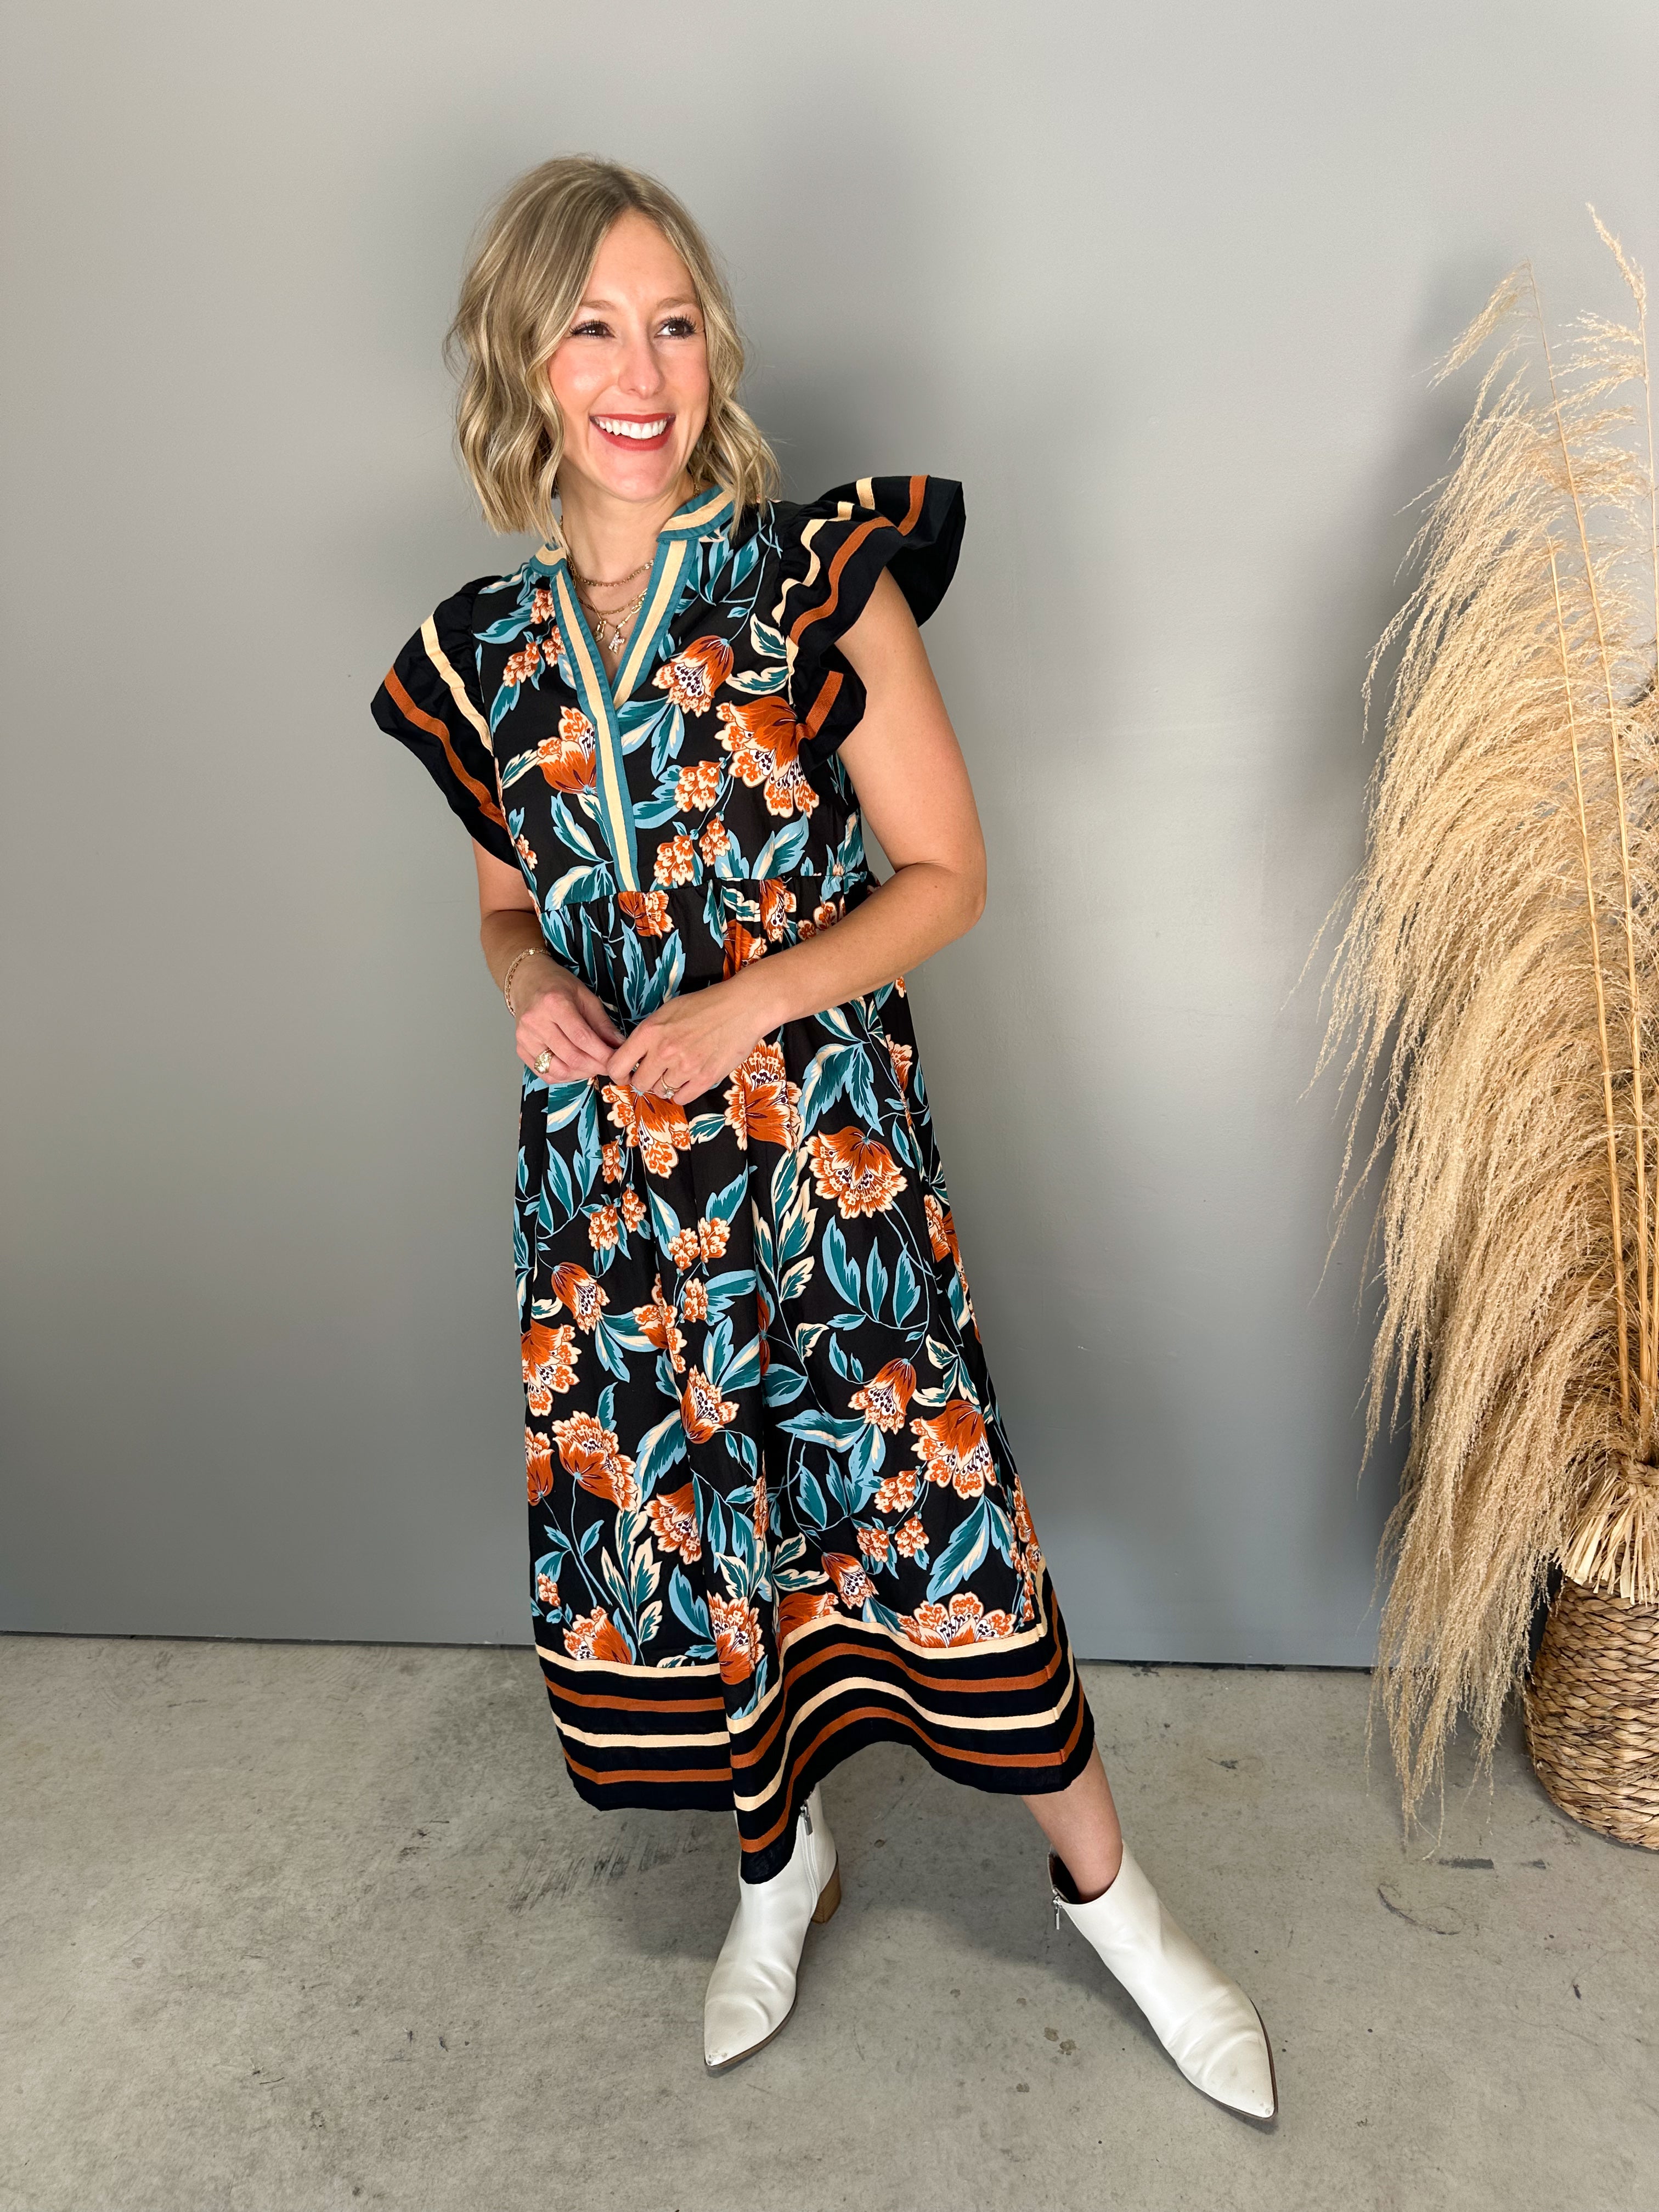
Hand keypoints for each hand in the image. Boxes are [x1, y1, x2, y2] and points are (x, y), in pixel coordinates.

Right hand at [514, 956, 624, 1081]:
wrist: (527, 981)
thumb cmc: (558, 986)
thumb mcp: (586, 997)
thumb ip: (603, 1024)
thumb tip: (620, 1046)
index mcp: (554, 1003)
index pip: (582, 1038)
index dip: (603, 1054)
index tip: (616, 1060)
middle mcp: (535, 1021)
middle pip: (571, 1057)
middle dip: (595, 1066)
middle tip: (609, 1066)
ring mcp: (525, 1037)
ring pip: (558, 1070)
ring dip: (581, 1074)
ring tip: (592, 1066)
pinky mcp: (520, 1048)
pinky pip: (545, 1074)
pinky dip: (564, 1076)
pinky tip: (575, 1068)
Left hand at [605, 972, 775, 1105]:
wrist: (742, 1008)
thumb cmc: (705, 1005)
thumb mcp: (668, 1011)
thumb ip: (649, 1034)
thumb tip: (635, 1056)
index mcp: (650, 1031)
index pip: (618, 1065)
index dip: (618, 1073)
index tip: (625, 1074)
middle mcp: (663, 1051)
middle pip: (639, 1084)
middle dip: (645, 1080)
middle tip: (656, 1073)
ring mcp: (685, 1067)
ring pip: (661, 1092)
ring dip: (666, 1085)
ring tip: (678, 1071)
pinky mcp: (705, 1078)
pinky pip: (681, 1098)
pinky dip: (682, 1092)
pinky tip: (689, 1080)